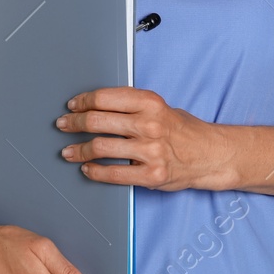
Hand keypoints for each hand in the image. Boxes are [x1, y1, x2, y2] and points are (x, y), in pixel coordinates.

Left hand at [56, 86, 229, 190]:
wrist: (210, 154)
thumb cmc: (183, 130)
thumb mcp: (160, 107)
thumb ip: (132, 106)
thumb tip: (95, 106)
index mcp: (150, 103)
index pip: (105, 98)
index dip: (83, 102)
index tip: (72, 106)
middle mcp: (149, 125)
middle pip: (97, 121)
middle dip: (74, 123)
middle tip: (63, 126)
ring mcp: (150, 151)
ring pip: (101, 148)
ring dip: (78, 150)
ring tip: (68, 152)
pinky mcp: (151, 175)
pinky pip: (113, 174)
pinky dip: (95, 172)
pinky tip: (88, 169)